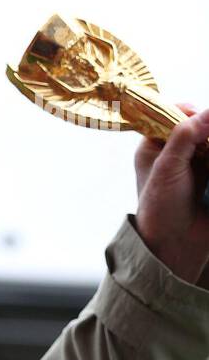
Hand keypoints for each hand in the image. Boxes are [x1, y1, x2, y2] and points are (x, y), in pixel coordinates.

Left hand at [134, 102, 208, 283]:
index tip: (200, 122)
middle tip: (208, 148)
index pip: (175, 112)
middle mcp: (176, 150)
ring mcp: (197, 162)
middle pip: (201, 124)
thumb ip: (185, 136)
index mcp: (155, 144)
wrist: (174, 247)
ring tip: (208, 167)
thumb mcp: (166, 169)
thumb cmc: (160, 211)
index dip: (191, 112)